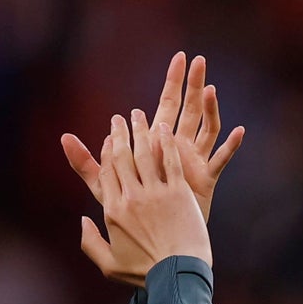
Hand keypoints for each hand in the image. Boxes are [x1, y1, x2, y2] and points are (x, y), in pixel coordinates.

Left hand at [62, 51, 244, 222]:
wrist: (159, 245)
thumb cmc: (132, 219)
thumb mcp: (105, 189)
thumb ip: (87, 164)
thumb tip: (63, 138)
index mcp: (155, 146)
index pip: (163, 106)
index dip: (170, 83)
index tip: (177, 58)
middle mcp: (175, 149)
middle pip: (186, 109)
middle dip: (191, 84)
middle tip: (195, 58)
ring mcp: (193, 162)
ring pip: (206, 127)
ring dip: (209, 107)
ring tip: (210, 88)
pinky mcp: (206, 179)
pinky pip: (221, 159)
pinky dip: (230, 146)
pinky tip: (239, 131)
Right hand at [78, 110, 211, 287]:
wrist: (177, 275)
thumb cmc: (143, 273)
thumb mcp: (108, 264)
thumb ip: (90, 242)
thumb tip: (82, 221)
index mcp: (113, 212)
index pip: (105, 172)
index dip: (106, 152)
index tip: (108, 139)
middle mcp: (131, 198)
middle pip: (122, 157)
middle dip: (119, 133)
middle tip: (120, 118)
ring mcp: (156, 193)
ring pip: (144, 153)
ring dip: (140, 130)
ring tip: (138, 115)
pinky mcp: (179, 193)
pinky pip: (169, 160)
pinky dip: (165, 143)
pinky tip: (163, 129)